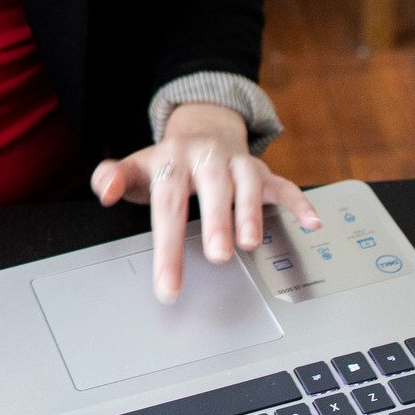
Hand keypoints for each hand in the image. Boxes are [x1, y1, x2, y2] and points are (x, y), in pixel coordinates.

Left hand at [90, 102, 320, 303]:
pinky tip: (311, 223)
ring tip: (251, 243)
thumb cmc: (168, 164)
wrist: (203, 130)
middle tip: (218, 256)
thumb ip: (112, 178)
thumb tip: (103, 190)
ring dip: (252, 212)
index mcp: (173, 159)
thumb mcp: (137, 168)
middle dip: (217, 222)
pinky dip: (299, 203)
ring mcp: (239, 164)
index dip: (167, 246)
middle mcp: (208, 158)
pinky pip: (285, 185)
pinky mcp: (265, 172)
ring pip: (249, 184)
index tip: (168, 285)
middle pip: (213, 188)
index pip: (168, 203)